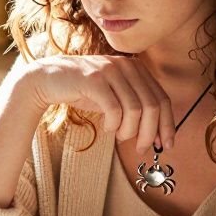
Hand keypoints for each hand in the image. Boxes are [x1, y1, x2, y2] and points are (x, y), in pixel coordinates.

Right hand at [22, 55, 177, 155]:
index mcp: (136, 68)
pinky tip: (106, 128)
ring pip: (135, 109)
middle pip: (152, 106)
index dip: (167, 125)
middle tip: (141, 149)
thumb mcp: (114, 94)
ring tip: (119, 136)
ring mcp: (110, 71)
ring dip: (129, 131)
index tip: (165, 145)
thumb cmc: (83, 90)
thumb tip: (157, 134)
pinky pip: (114, 109)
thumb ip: (135, 106)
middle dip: (149, 133)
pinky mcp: (93, 80)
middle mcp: (126, 66)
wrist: (48, 79)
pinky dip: (113, 125)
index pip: (162, 99)